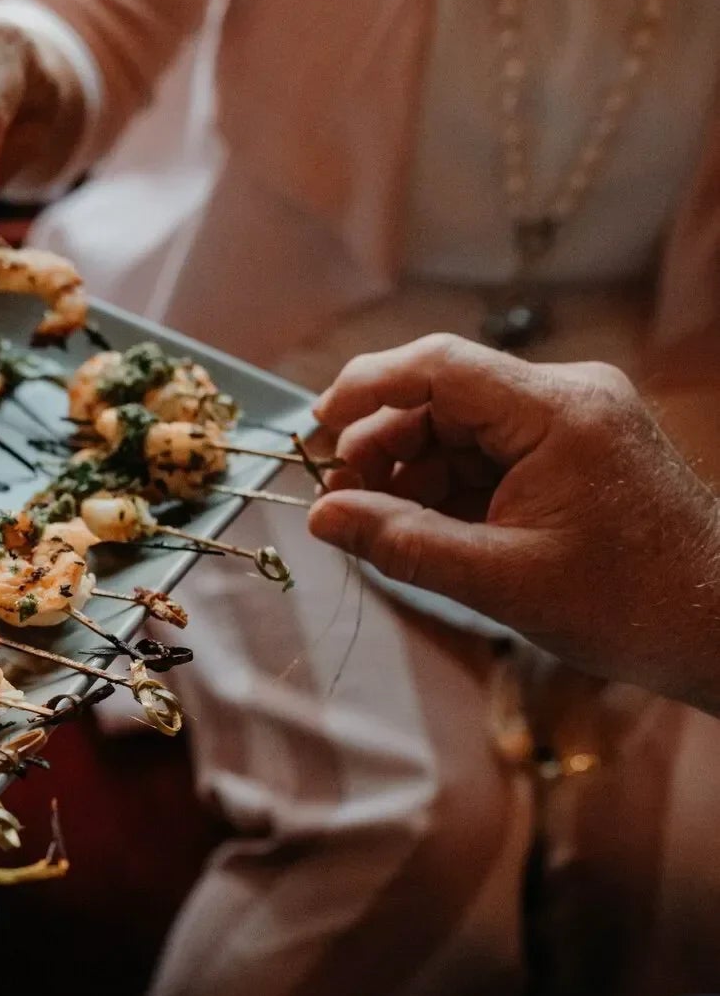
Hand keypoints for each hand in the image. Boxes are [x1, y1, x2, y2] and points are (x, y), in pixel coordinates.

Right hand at [309, 334, 719, 711]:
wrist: (719, 629)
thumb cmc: (628, 605)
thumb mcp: (498, 579)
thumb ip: (401, 542)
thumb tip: (320, 516)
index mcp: (558, 411)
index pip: (439, 366)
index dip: (365, 388)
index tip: (315, 428)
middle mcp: (567, 397)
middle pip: (443, 395)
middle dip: (382, 443)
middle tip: (339, 498)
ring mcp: (573, 421)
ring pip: (459, 425)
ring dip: (410, 469)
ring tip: (377, 521)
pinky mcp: (572, 449)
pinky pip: (488, 451)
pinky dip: (446, 484)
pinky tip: (421, 525)